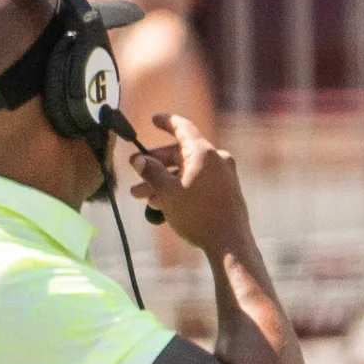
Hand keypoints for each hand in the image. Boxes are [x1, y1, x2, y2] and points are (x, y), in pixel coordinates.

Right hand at [115, 115, 255, 259]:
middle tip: (134, 170)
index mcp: (205, 153)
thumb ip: (151, 171)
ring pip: (186, 171)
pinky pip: (197, 182)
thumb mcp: (166, 191)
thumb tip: (139, 160)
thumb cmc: (198, 215)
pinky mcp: (225, 191)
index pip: (183, 128)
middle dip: (154, 164)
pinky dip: (178, 188)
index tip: (153, 119)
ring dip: (162, 181)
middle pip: (180, 153)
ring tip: (140, 195)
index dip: (166, 121)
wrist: (229, 244)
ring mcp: (224, 176)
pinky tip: (158, 204)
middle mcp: (218, 160)